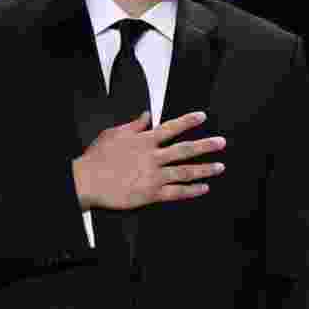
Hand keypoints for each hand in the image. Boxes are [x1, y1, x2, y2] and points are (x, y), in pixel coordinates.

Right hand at [73, 110, 225, 210]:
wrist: (86, 181)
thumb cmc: (97, 158)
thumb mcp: (113, 133)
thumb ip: (134, 124)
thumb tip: (147, 115)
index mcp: (144, 141)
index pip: (171, 128)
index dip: (188, 121)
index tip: (202, 117)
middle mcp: (153, 157)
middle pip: (185, 150)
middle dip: (205, 145)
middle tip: (221, 143)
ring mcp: (154, 176)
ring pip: (185, 171)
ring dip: (205, 169)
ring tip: (220, 166)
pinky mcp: (151, 194)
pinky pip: (176, 192)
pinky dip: (192, 190)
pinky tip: (204, 188)